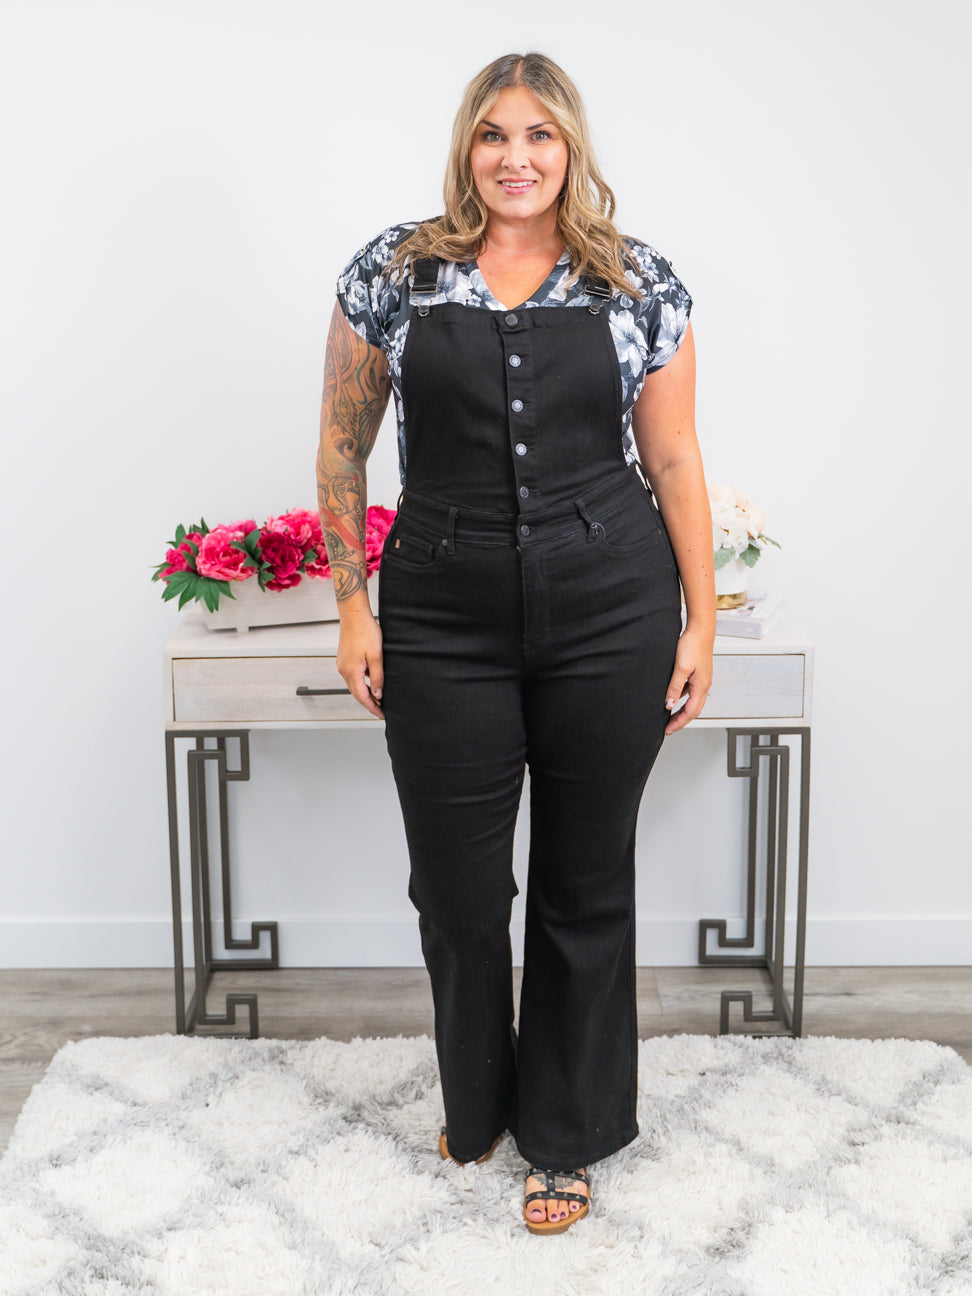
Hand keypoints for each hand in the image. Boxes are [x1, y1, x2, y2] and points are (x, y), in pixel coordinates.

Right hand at [335, 601, 383, 717]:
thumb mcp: (377, 657)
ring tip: (379, 698)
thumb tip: (378, 694)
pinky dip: (361, 683)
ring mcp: (342, 664)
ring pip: (354, 685)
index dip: (373, 708)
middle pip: (356, 693)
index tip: (382, 715)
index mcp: (351, 671)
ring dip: (365, 693)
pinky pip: (352, 676)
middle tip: (382, 710)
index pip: (362, 697)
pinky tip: (371, 682)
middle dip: (369, 703)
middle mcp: (343, 670)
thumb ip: (377, 677)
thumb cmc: (366, 631)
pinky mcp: (344, 659)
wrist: (354, 614)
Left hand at [664, 624, 713, 734]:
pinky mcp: (698, 673)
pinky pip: (690, 691)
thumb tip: (669, 704)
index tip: (668, 730)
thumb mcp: (680, 668)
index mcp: (702, 686)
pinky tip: (673, 696)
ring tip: (670, 715)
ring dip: (682, 710)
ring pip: (693, 701)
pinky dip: (682, 698)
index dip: (679, 723)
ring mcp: (702, 679)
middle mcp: (704, 685)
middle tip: (669, 727)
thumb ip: (674, 687)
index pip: (690, 712)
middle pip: (694, 710)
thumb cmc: (693, 645)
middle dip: (681, 720)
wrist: (700, 629)